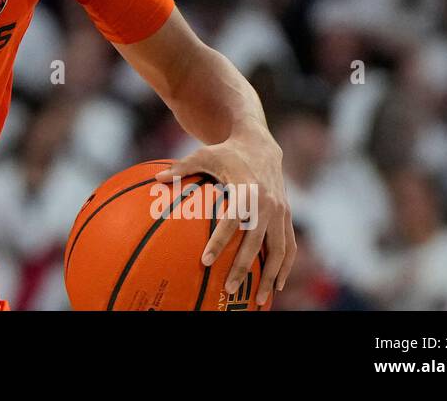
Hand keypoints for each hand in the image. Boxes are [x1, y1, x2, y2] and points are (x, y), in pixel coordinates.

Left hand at [154, 132, 295, 306]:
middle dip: (243, 268)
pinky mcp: (287, 216)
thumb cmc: (226, 152)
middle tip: (228, 289)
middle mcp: (267, 203)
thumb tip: (156, 178)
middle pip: (255, 242)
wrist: (260, 145)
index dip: (219, 241)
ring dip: (271, 276)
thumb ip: (181, 168)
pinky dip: (286, 267)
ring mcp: (281, 211)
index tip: (205, 261)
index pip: (231, 221)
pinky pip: (290, 246)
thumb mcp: (203, 154)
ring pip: (280, 250)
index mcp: (246, 190)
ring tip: (258, 300)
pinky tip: (277, 285)